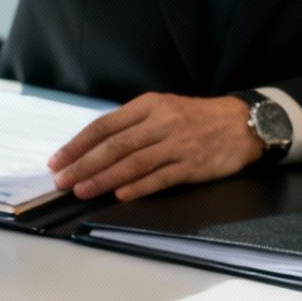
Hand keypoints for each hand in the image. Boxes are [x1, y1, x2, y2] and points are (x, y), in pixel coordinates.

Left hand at [48, 93, 264, 201]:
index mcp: (147, 105)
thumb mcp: (162, 109)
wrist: (243, 123)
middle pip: (114, 146)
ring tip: (81, 190)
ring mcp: (176, 143)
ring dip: (103, 178)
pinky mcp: (191, 164)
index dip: (77, 145)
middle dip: (83, 165)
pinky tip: (118, 195)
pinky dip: (138, 187)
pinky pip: (159, 177)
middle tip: (62, 181)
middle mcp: (160, 122)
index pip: (104, 126)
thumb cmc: (196, 118)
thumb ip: (131, 125)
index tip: (57, 161)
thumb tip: (93, 148)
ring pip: (132, 163)